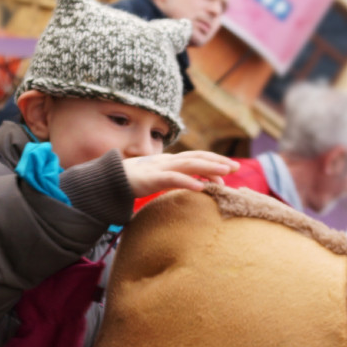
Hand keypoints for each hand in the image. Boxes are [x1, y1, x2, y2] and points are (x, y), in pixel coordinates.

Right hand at [123, 151, 238, 196]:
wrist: (110, 180)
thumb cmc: (136, 181)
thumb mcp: (161, 179)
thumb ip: (178, 180)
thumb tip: (199, 186)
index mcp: (172, 161)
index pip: (197, 158)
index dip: (214, 161)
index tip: (230, 169)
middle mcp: (169, 161)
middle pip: (197, 158)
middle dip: (217, 161)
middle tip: (236, 167)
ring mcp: (161, 168)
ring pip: (189, 165)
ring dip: (209, 168)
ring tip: (225, 173)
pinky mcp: (152, 179)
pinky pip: (173, 179)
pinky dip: (188, 182)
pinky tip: (201, 188)